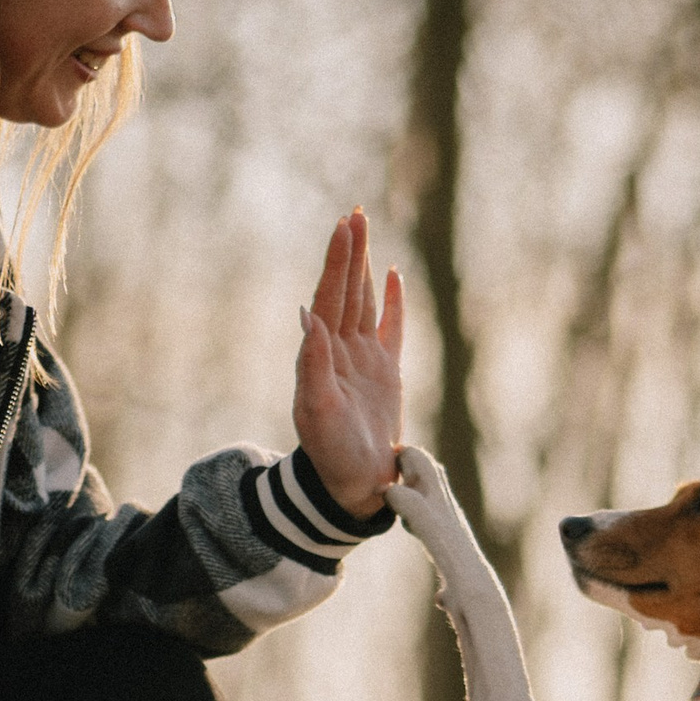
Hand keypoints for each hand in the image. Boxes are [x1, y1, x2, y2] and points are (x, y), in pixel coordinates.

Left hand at [293, 209, 404, 518]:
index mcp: (322, 356)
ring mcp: (364, 360)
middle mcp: (341, 352)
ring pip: (364, 302)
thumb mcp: (317, 411)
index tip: (343, 227)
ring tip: (364, 230)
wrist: (352, 486)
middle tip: (354, 214)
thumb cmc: (330, 454)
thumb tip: (308, 315)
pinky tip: (391, 275)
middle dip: (349, 253)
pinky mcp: (386, 373)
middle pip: (345, 291)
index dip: (336, 263)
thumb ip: (312, 364)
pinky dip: (391, 301)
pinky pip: (391, 328)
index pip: (328, 297)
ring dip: (364, 266)